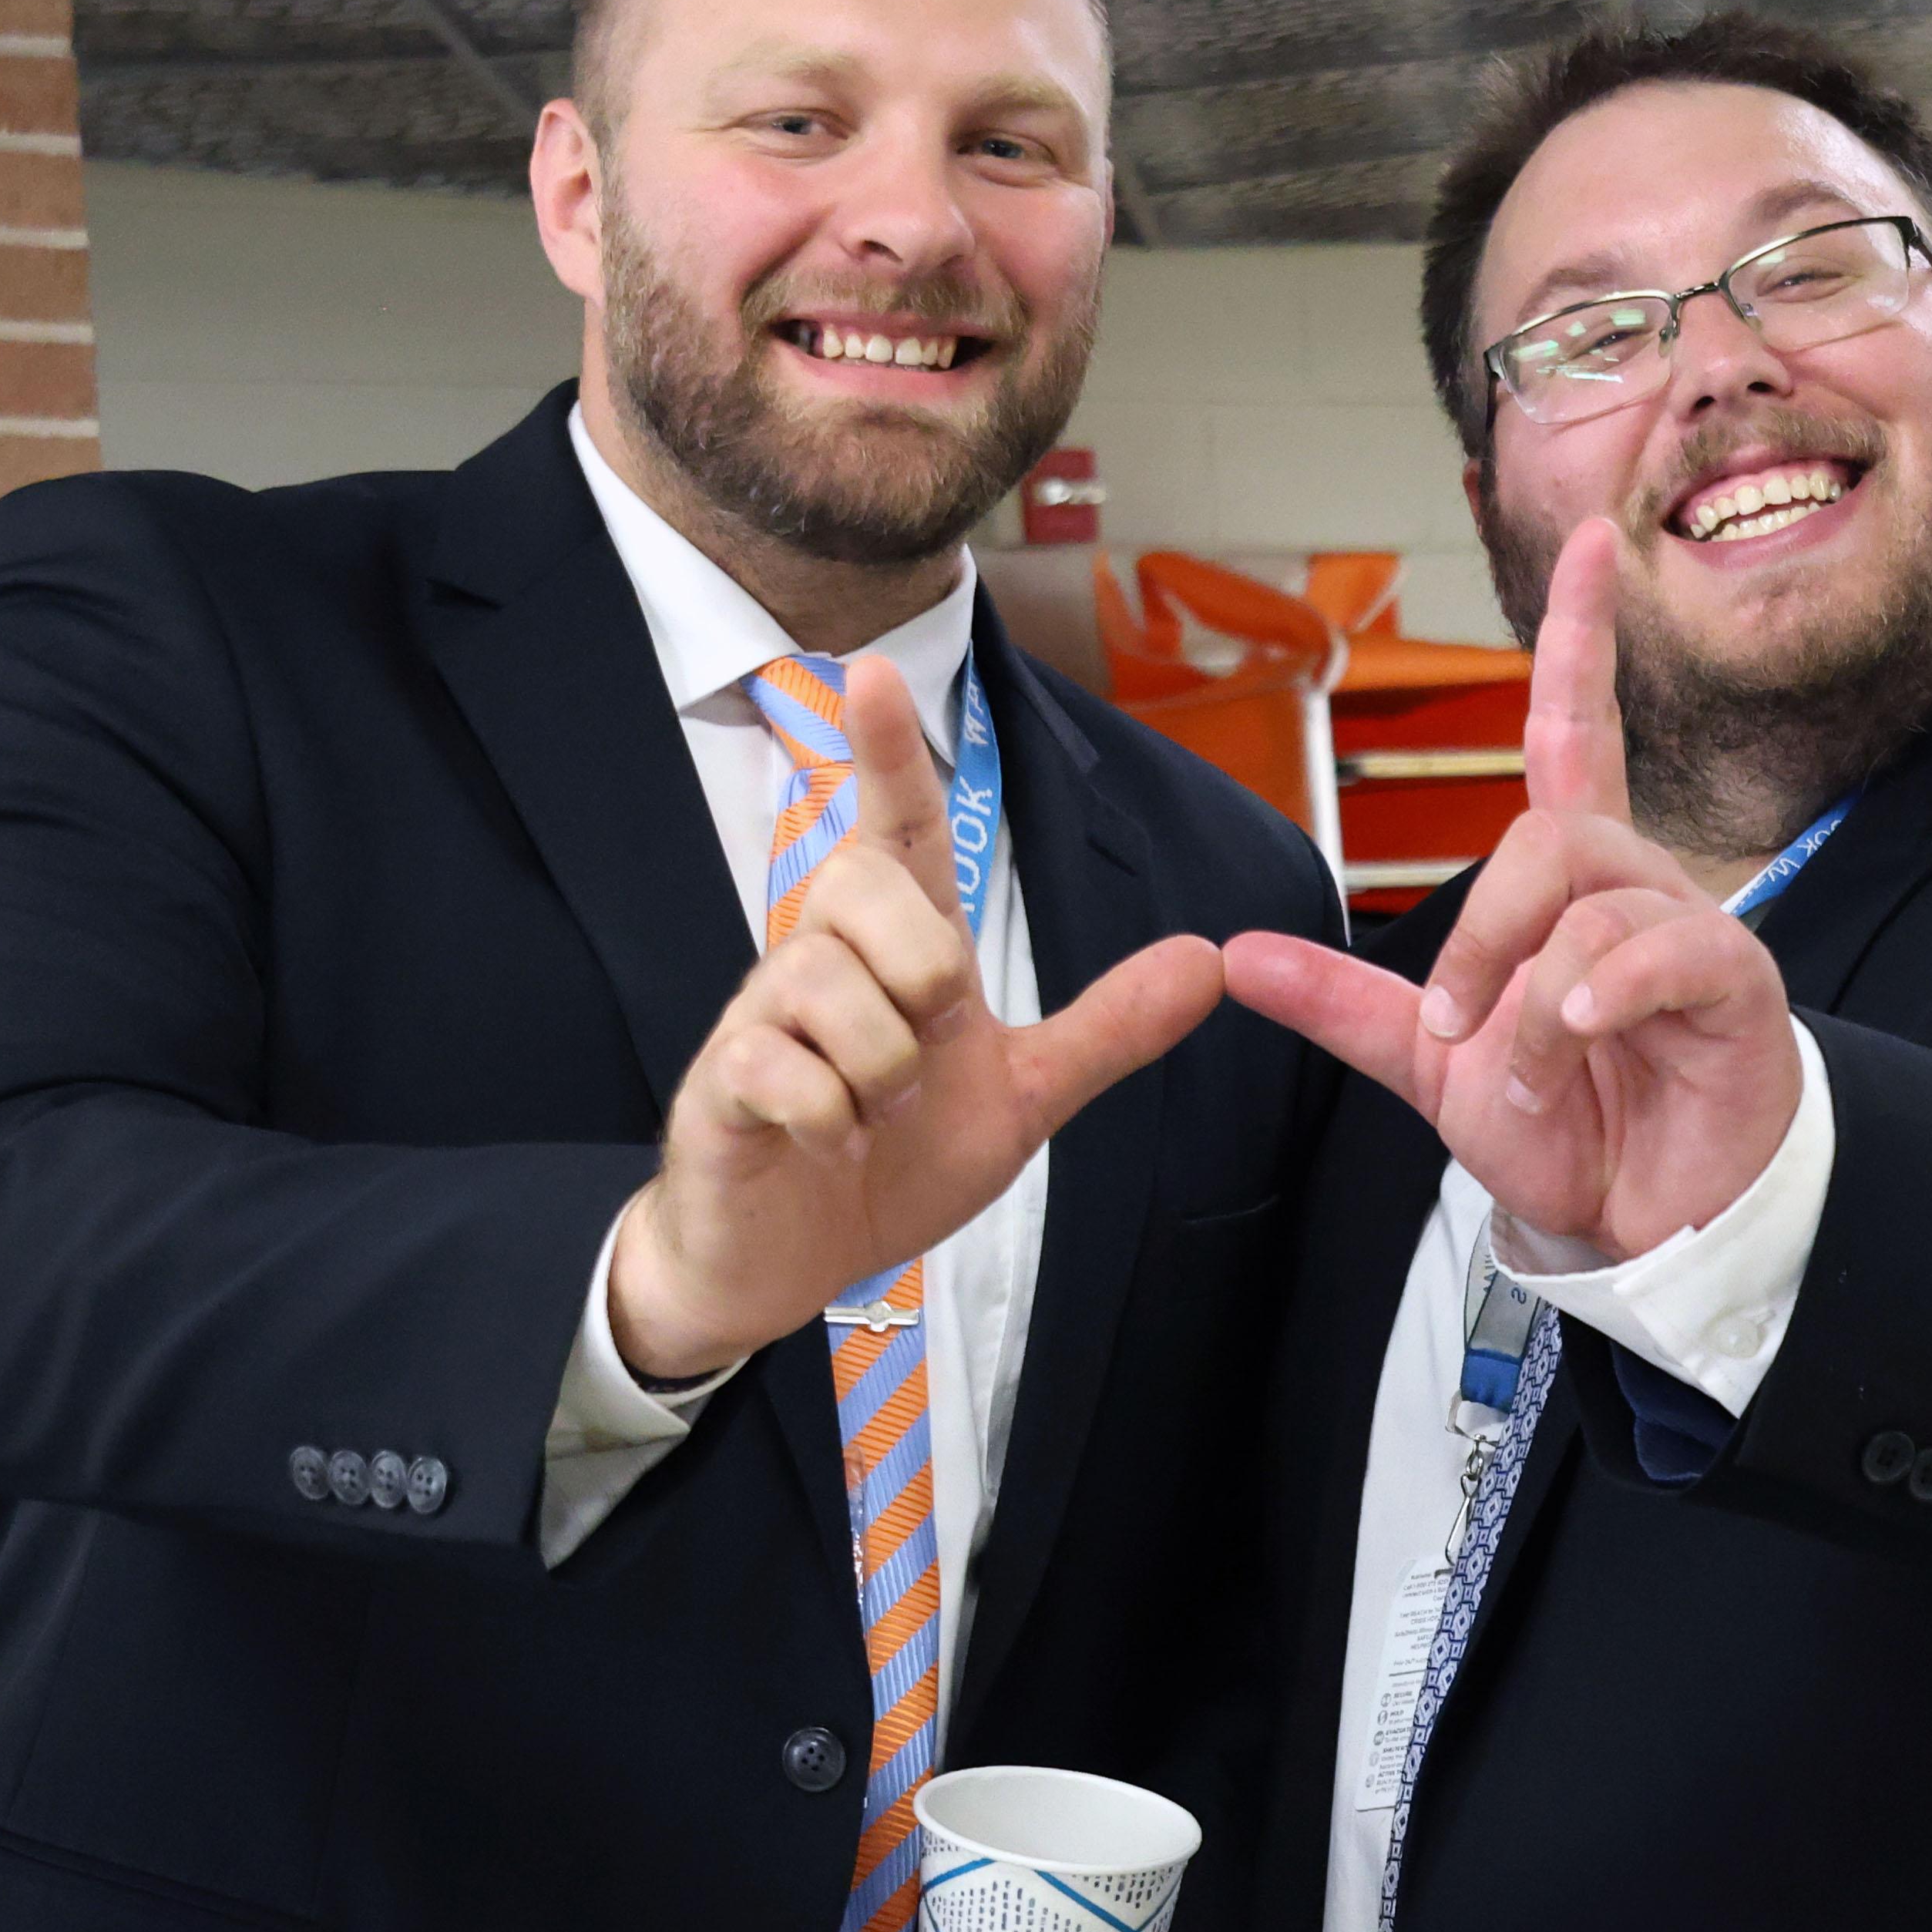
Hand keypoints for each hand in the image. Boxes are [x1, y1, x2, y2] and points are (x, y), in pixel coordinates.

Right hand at [610, 654, 1222, 1373]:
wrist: (794, 1261)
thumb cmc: (891, 1159)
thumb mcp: (1023, 1097)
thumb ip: (1107, 1029)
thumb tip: (1209, 959)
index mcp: (896, 946)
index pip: (896, 824)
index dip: (886, 752)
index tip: (875, 670)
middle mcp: (821, 955)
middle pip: (873, 888)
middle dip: (926, 977)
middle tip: (926, 1050)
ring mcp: (763, 1014)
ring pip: (835, 986)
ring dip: (883, 1072)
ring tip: (873, 1115)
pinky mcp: (722, 1078)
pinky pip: (785, 1067)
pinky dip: (830, 1120)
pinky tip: (828, 1144)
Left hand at [1222, 521, 1798, 1261]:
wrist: (1641, 1225)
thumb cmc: (1566, 1124)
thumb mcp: (1429, 1062)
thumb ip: (1338, 1004)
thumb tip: (1232, 956)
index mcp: (1569, 886)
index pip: (1574, 731)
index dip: (1579, 639)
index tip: (1587, 543)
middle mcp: (1637, 886)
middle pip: (1551, 832)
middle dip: (1485, 927)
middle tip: (1460, 1024)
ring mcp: (1693, 931)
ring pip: (1593, 899)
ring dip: (1532, 997)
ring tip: (1530, 1071)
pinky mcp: (1737, 986)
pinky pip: (1662, 949)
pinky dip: (1600, 994)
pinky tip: (1578, 1039)